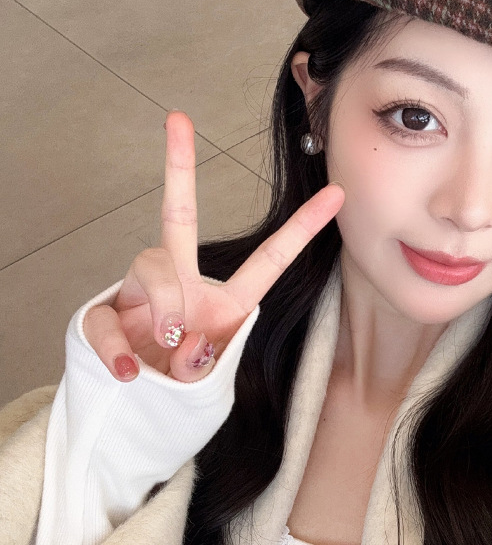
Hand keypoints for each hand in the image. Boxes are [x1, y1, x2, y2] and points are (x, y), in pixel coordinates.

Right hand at [83, 111, 343, 382]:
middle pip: (179, 219)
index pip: (268, 259)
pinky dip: (116, 346)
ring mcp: (139, 298)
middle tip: (178, 120)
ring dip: (165, 305)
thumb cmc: (176, 395)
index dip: (303, 228)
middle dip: (179, 166)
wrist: (128, 424)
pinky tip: (129, 370)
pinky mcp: (102, 317)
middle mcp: (181, 287)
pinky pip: (106, 317)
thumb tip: (185, 342)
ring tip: (172, 344)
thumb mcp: (208, 386)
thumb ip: (207, 364)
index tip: (336, 192)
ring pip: (150, 264)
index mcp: (223, 301)